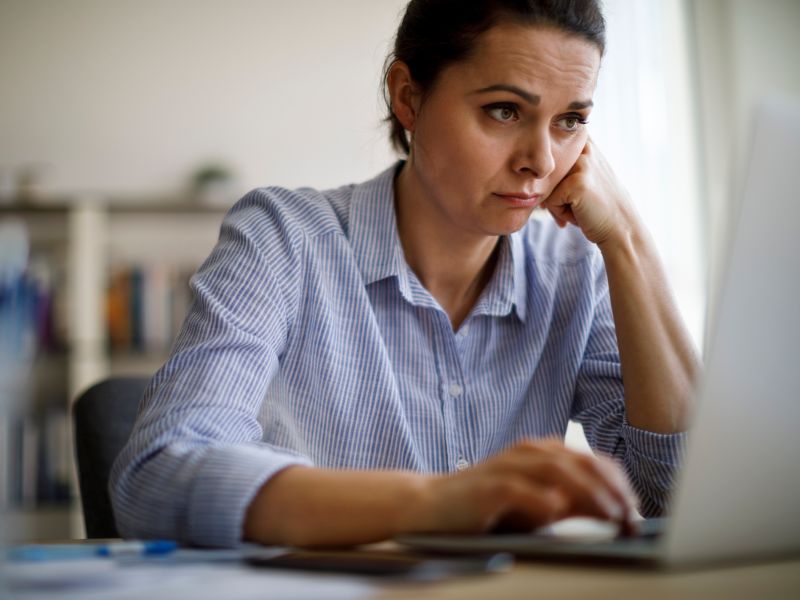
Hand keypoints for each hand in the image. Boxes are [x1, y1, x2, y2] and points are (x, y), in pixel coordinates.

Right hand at [417, 439, 638, 534]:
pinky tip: (558, 511)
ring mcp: (506, 467)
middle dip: (612, 490)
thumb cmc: (485, 508)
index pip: (592, 461)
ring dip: (588, 493)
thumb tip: (612, 514)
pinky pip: (517, 489)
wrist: (429, 506)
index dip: (619, 485)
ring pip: (556, 470)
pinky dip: (540, 499)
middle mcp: (527, 453)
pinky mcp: (486, 487)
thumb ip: (568, 504)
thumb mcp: (534, 505)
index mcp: (542, 453)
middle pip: (581, 462)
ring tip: (610, 515)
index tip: (636, 512)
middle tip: (631, 518)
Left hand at [543, 137, 637, 246]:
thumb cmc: (597, 207)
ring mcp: (582, 163)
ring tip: (580, 208)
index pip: (550, 150)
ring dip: (558, 204)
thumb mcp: (584, 176)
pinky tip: (581, 214)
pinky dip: (561, 213)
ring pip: (546, 187)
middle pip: (544, 172)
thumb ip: (563, 166)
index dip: (551, 172)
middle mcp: (584, 147)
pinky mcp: (576, 182)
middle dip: (554, 193)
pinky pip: (550, 201)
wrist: (621, 229)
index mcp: (586, 143)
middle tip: (576, 205)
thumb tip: (527, 171)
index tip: (567, 188)